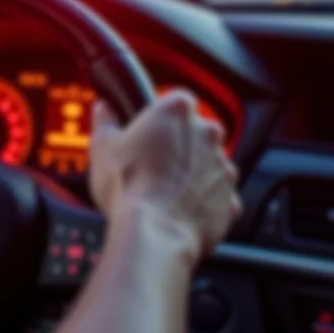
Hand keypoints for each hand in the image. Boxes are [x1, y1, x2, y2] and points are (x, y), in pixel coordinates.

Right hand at [88, 90, 240, 261]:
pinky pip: (219, 198)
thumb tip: (104, 109)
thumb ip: (105, 121)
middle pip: (198, 133)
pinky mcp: (231, 201)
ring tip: (166, 193)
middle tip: (155, 165)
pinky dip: (205, 204)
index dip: (163, 118)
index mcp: (179, 111)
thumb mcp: (102, 146)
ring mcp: (223, 168)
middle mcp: (208, 134)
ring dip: (194, 175)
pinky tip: (182, 211)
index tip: (150, 133)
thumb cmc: (128, 185)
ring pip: (211, 166)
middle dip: (181, 146)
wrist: (153, 231)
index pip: (177, 101)